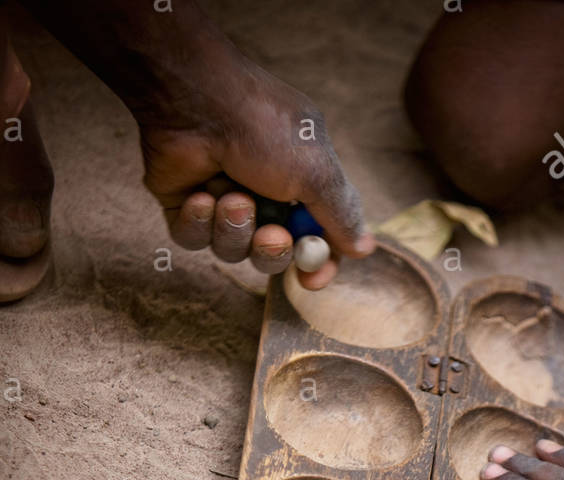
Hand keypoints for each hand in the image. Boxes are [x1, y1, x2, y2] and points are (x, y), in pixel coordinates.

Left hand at [138, 55, 372, 288]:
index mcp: (300, 181)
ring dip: (234, 229)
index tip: (311, 280)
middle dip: (272, 250)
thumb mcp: (316, 170)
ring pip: (233, 250)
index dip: (316, 264)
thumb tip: (364, 248)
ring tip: (229, 195)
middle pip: (273, 254)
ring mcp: (221, 200)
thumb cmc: (262, 127)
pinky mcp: (185, 205)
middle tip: (270, 234)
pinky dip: (199, 223)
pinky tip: (199, 194)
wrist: (195, 100)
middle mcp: (263, 192)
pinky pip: (195, 240)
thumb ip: (341, 213)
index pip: (315, 238)